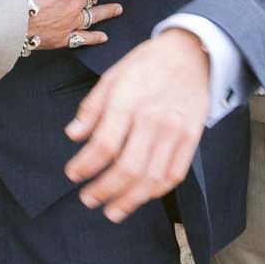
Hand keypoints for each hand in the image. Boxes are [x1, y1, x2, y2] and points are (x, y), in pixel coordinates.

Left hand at [63, 28, 208, 222]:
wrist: (191, 52)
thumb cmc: (146, 63)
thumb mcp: (112, 75)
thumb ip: (92, 107)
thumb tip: (73, 135)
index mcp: (128, 100)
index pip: (104, 143)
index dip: (85, 164)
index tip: (72, 174)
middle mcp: (153, 119)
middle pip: (128, 167)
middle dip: (104, 189)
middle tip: (87, 199)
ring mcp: (175, 131)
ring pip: (152, 178)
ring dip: (129, 199)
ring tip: (111, 211)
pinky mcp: (192, 139)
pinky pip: (174, 174)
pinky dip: (156, 191)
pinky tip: (140, 197)